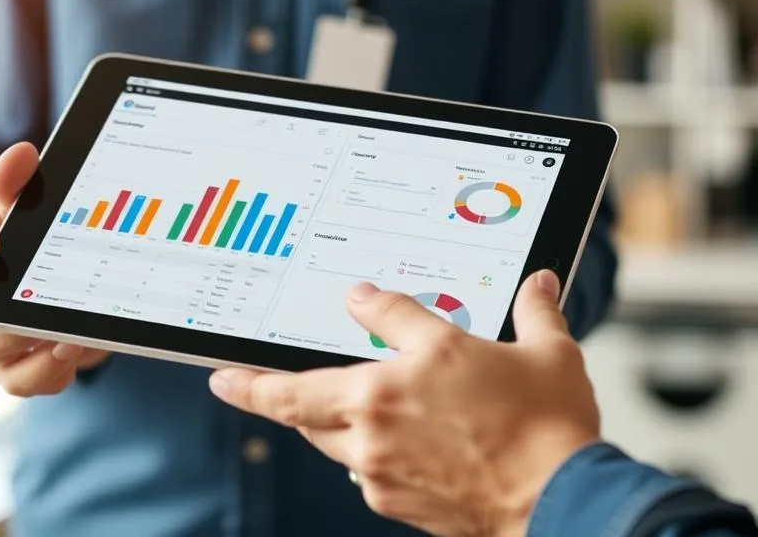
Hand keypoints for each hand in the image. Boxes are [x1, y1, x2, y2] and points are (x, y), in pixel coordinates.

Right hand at [0, 142, 109, 396]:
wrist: (72, 280)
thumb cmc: (36, 237)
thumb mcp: (31, 206)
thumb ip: (19, 183)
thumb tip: (21, 155)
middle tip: (15, 300)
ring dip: (17, 343)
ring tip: (57, 330)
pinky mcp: (10, 370)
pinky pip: (19, 381)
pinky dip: (46, 371)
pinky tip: (72, 351)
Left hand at [208, 271, 600, 536]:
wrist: (562, 504)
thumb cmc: (549, 429)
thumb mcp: (543, 353)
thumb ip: (533, 310)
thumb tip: (537, 282)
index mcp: (412, 367)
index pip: (373, 313)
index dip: (364, 300)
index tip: (357, 298)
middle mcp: (379, 414)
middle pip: (295, 397)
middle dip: (252, 388)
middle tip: (223, 379)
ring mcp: (376, 462)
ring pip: (320, 435)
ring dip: (311, 418)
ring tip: (299, 405)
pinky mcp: (388, 497)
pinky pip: (355, 469)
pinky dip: (356, 452)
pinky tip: (376, 445)